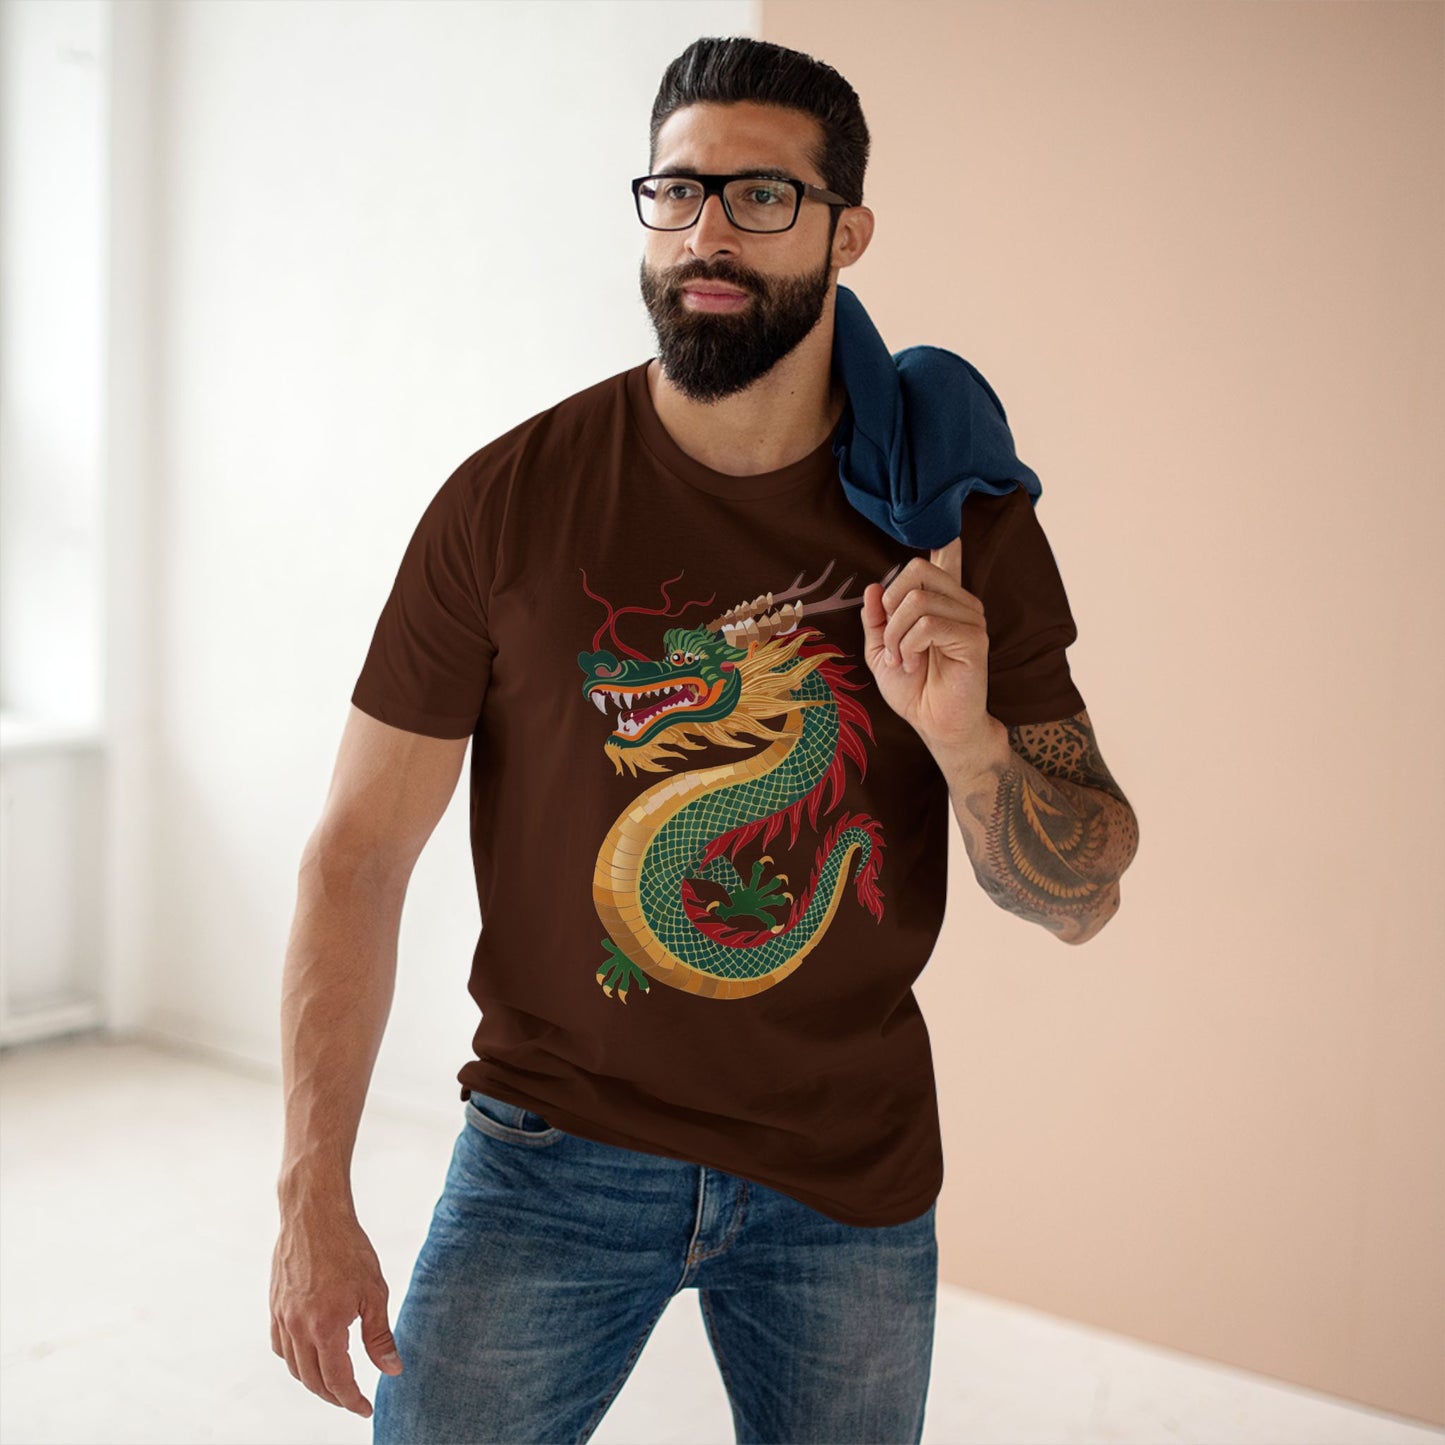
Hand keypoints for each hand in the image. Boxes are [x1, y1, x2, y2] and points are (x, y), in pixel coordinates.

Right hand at [270, 1200, 402, 1418]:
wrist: (314, 1215)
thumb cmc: (348, 1248)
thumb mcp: (374, 1292)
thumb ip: (379, 1336)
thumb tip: (392, 1370)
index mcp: (324, 1328)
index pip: (337, 1381)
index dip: (352, 1400)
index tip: (365, 1408)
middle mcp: (297, 1328)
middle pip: (311, 1381)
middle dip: (333, 1396)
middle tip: (352, 1399)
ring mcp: (281, 1318)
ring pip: (293, 1366)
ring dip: (312, 1381)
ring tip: (334, 1382)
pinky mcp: (274, 1306)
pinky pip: (279, 1346)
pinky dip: (294, 1360)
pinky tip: (308, 1355)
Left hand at [860, 537, 992, 758]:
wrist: (932, 723)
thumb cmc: (913, 689)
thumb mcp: (882, 650)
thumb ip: (876, 619)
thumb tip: (874, 586)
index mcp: (941, 603)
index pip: (946, 560)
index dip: (947, 542)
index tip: (949, 532)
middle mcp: (960, 603)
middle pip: (917, 570)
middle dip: (890, 606)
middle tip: (892, 640)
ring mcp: (970, 618)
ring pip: (917, 601)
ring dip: (897, 636)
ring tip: (903, 660)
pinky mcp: (973, 637)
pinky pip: (927, 625)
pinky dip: (909, 646)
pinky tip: (914, 664)